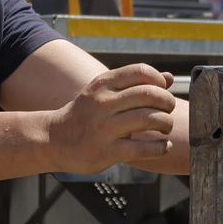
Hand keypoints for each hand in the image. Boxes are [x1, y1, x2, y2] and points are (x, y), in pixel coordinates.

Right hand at [46, 63, 178, 171]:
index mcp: (103, 84)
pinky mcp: (105, 151)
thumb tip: (170, 78)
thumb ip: (135, 84)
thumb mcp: (103, 93)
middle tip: (168, 111)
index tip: (163, 90)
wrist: (53, 139)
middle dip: (167, 103)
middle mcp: (103, 103)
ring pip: (149, 119)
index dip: (159, 81)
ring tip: (165, 128)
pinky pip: (142, 148)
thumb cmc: (85, 115)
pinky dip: (159, 147)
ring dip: (166, 124)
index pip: (141, 72)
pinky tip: (162, 147)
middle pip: (149, 95)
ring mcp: (103, 128)